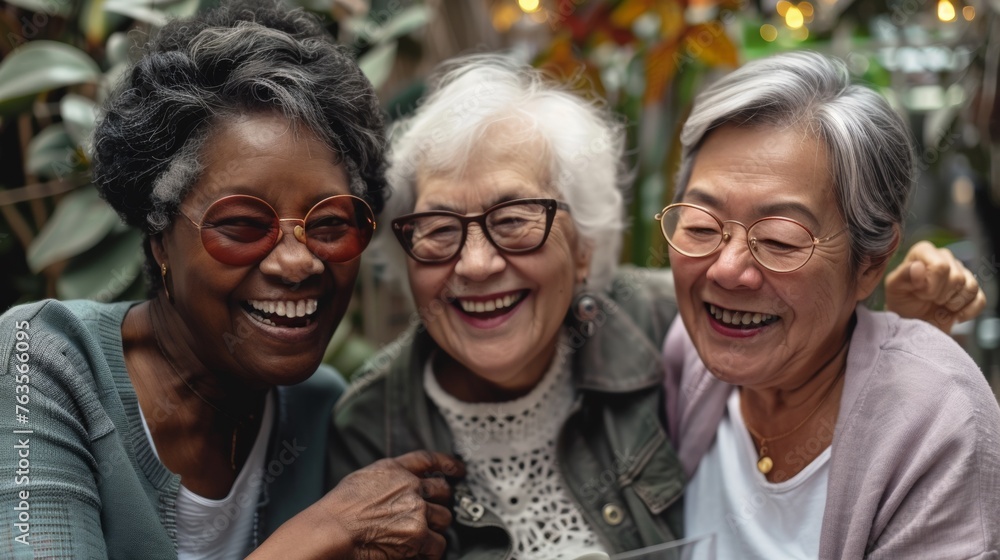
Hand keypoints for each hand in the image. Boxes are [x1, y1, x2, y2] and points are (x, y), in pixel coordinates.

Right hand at [325, 451, 464, 558]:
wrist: (333, 530)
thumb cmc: (339, 509)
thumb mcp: (363, 479)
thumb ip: (387, 478)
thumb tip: (398, 485)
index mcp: (395, 469)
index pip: (429, 460)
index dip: (448, 463)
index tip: (458, 469)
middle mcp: (410, 487)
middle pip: (443, 491)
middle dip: (442, 502)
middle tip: (435, 511)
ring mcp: (417, 510)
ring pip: (444, 518)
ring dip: (436, 527)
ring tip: (421, 535)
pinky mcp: (418, 535)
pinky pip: (438, 544)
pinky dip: (432, 551)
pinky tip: (423, 553)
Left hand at [884, 241, 985, 332]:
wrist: (911, 318)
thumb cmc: (901, 299)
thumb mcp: (894, 288)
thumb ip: (903, 275)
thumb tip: (918, 267)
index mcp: (924, 252)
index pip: (941, 266)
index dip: (932, 285)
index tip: (920, 293)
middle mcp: (945, 257)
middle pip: (956, 277)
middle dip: (940, 296)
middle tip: (928, 300)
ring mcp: (961, 272)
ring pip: (970, 287)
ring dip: (953, 304)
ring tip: (939, 305)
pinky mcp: (971, 289)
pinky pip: (980, 299)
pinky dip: (967, 312)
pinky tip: (953, 314)